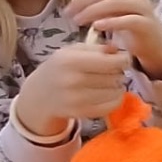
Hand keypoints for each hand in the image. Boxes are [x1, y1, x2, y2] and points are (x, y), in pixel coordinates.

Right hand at [14, 42, 131, 136]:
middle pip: (115, 76)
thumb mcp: (72, 51)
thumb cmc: (60, 68)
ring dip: (117, 86)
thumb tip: (118, 50)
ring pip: (116, 91)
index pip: (111, 61)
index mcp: (70, 60)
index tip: (123, 59)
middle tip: (112, 71)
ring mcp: (78, 99)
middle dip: (118, 72)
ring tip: (107, 82)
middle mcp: (73, 80)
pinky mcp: (83, 113)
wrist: (39, 95)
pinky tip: (107, 93)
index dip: (122, 60)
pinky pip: (112, 106)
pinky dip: (115, 99)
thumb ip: (96, 48)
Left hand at [61, 0, 161, 76]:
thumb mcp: (102, 3)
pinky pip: (129, 20)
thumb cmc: (124, 19)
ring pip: (117, 2)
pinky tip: (96, 27)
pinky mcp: (147, 24)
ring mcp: (144, 6)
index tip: (69, 6)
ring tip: (78, 21)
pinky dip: (111, 22)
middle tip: (69, 13)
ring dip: (93, 11)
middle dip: (84, 0)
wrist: (150, 41)